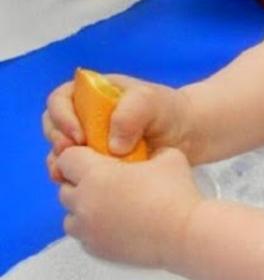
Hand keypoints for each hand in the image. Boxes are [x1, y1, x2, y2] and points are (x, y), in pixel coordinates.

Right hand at [43, 73, 194, 182]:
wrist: (191, 133)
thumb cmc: (169, 111)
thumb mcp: (151, 101)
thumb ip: (129, 114)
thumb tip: (113, 146)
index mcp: (93, 94)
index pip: (60, 100)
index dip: (62, 117)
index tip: (78, 137)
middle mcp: (86, 116)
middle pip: (55, 127)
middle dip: (59, 142)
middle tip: (72, 156)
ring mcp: (92, 141)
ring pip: (63, 152)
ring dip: (62, 163)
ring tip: (72, 174)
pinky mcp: (101, 163)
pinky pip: (79, 170)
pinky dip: (76, 177)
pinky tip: (84, 186)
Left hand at [57, 146, 200, 267]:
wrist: (185, 234)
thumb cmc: (177, 194)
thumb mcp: (168, 156)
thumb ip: (149, 151)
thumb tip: (148, 155)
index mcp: (95, 174)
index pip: (67, 158)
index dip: (82, 157)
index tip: (99, 161)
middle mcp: (84, 201)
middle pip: (65, 188)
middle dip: (81, 184)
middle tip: (108, 184)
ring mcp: (88, 229)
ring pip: (70, 216)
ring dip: (84, 210)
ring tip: (109, 209)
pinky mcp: (97, 249)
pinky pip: (84, 237)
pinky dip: (94, 231)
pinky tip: (116, 226)